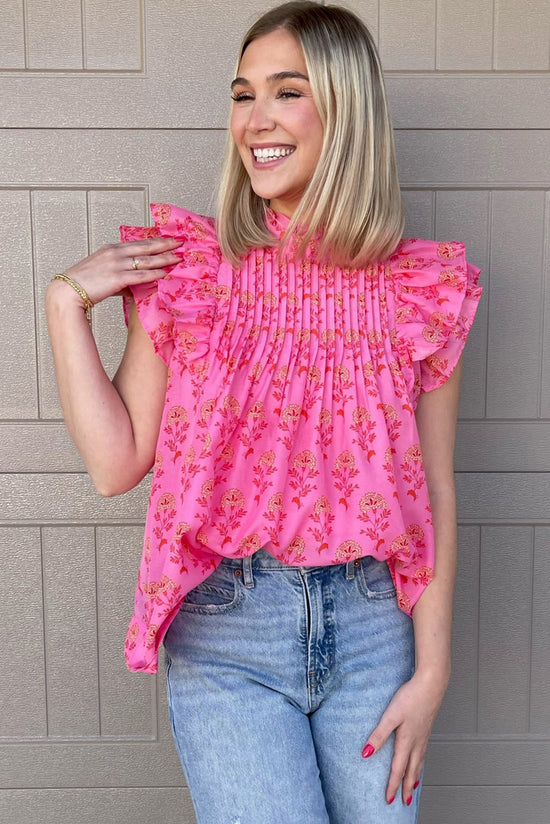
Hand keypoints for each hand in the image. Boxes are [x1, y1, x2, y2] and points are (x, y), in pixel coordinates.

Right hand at [48, 236, 182, 307]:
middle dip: (165, 244)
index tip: (167, 239)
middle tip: (180, 242)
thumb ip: (120, 274)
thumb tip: (134, 284)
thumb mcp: (102, 272)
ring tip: (178, 257)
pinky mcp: (117, 278)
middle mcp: (115, 253)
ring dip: (164, 258)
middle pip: (146, 247)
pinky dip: (155, 273)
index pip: (138, 243)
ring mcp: (116, 264)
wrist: (67, 290)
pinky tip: (165, 273)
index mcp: (111, 249)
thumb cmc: (83, 284)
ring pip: (147, 260)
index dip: (155, 240)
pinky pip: (141, 275)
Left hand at [362, 669, 448, 805]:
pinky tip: (419, 759)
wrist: (431, 684)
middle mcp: (417, 742)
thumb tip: (366, 753)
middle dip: (407, 787)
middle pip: (411, 770)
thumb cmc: (411, 697)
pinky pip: (423, 752)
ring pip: (419, 762)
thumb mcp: (390, 715)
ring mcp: (423, 735)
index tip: (390, 799)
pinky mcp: (426, 728)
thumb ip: (378, 734)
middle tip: (405, 801)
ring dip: (415, 776)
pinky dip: (421, 762)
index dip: (393, 785)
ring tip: (413, 786)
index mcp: (407, 741)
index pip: (398, 769)